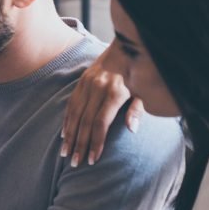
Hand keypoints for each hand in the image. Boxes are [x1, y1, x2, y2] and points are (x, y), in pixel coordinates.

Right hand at [61, 48, 143, 166]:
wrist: (129, 47)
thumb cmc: (141, 74)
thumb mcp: (144, 92)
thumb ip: (137, 110)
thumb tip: (132, 130)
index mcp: (115, 92)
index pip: (101, 123)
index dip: (96, 142)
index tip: (93, 159)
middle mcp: (98, 88)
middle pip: (85, 122)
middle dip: (80, 144)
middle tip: (75, 162)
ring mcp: (87, 84)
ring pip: (74, 114)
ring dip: (69, 136)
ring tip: (66, 153)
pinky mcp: (81, 81)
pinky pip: (71, 104)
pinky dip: (67, 121)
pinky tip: (64, 134)